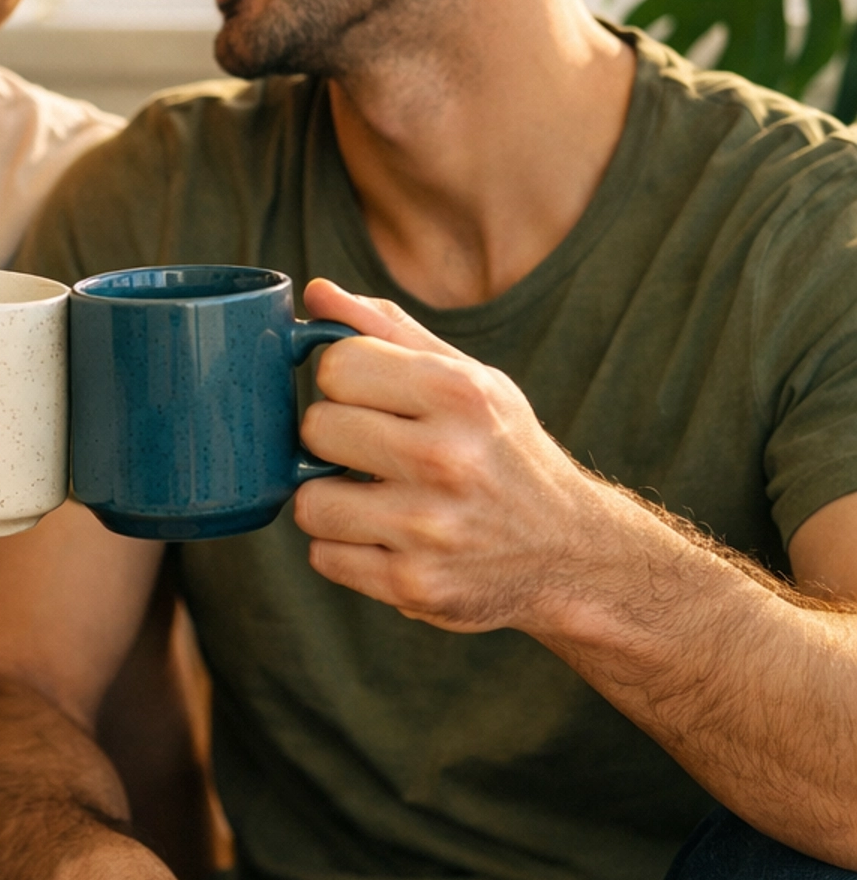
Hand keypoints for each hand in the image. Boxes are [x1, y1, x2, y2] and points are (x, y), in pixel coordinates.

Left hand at [294, 280, 605, 631]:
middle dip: (335, 440)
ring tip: (375, 499)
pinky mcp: (415, 585)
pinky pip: (324, 557)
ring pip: (309, 501)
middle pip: (316, 428)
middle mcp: (446, 458)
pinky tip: (386, 540)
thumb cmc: (505, 453)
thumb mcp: (470, 380)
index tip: (367, 397)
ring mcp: (429, 528)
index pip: (337, 365)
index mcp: (460, 393)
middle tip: (373, 452)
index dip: (342, 381)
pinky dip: (345, 550)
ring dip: (332, 501)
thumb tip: (315, 294)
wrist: (571, 553)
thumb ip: (390, 332)